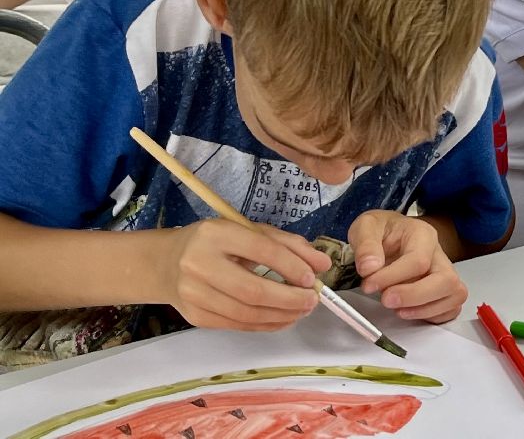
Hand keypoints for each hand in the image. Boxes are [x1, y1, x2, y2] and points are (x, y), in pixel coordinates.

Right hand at [161, 220, 329, 331]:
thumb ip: (287, 245)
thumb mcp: (249, 232)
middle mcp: (199, 264)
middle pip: (252, 290)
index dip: (291, 266)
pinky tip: (282, 319)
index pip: (261, 250)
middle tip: (313, 300)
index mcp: (216, 234)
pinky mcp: (194, 317)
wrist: (166, 263)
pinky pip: (237, 325)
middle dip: (289, 299)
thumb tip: (323, 264)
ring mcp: (193, 294)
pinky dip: (265, 325)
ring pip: (246, 313)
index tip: (312, 278)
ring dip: (281, 316)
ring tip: (302, 310)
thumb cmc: (216, 243)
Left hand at [350, 210, 466, 323]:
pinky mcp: (443, 291)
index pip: (418, 260)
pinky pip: (452, 308)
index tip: (368, 285)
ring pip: (455, 295)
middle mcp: (439, 254)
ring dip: (425, 309)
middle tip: (386, 300)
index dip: (392, 277)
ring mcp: (444, 273)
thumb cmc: (381, 231)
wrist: (390, 235)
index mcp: (423, 234)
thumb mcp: (365, 227)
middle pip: (446, 280)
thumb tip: (369, 268)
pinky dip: (433, 316)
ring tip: (397, 309)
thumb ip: (366, 244)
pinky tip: (409, 312)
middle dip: (415, 296)